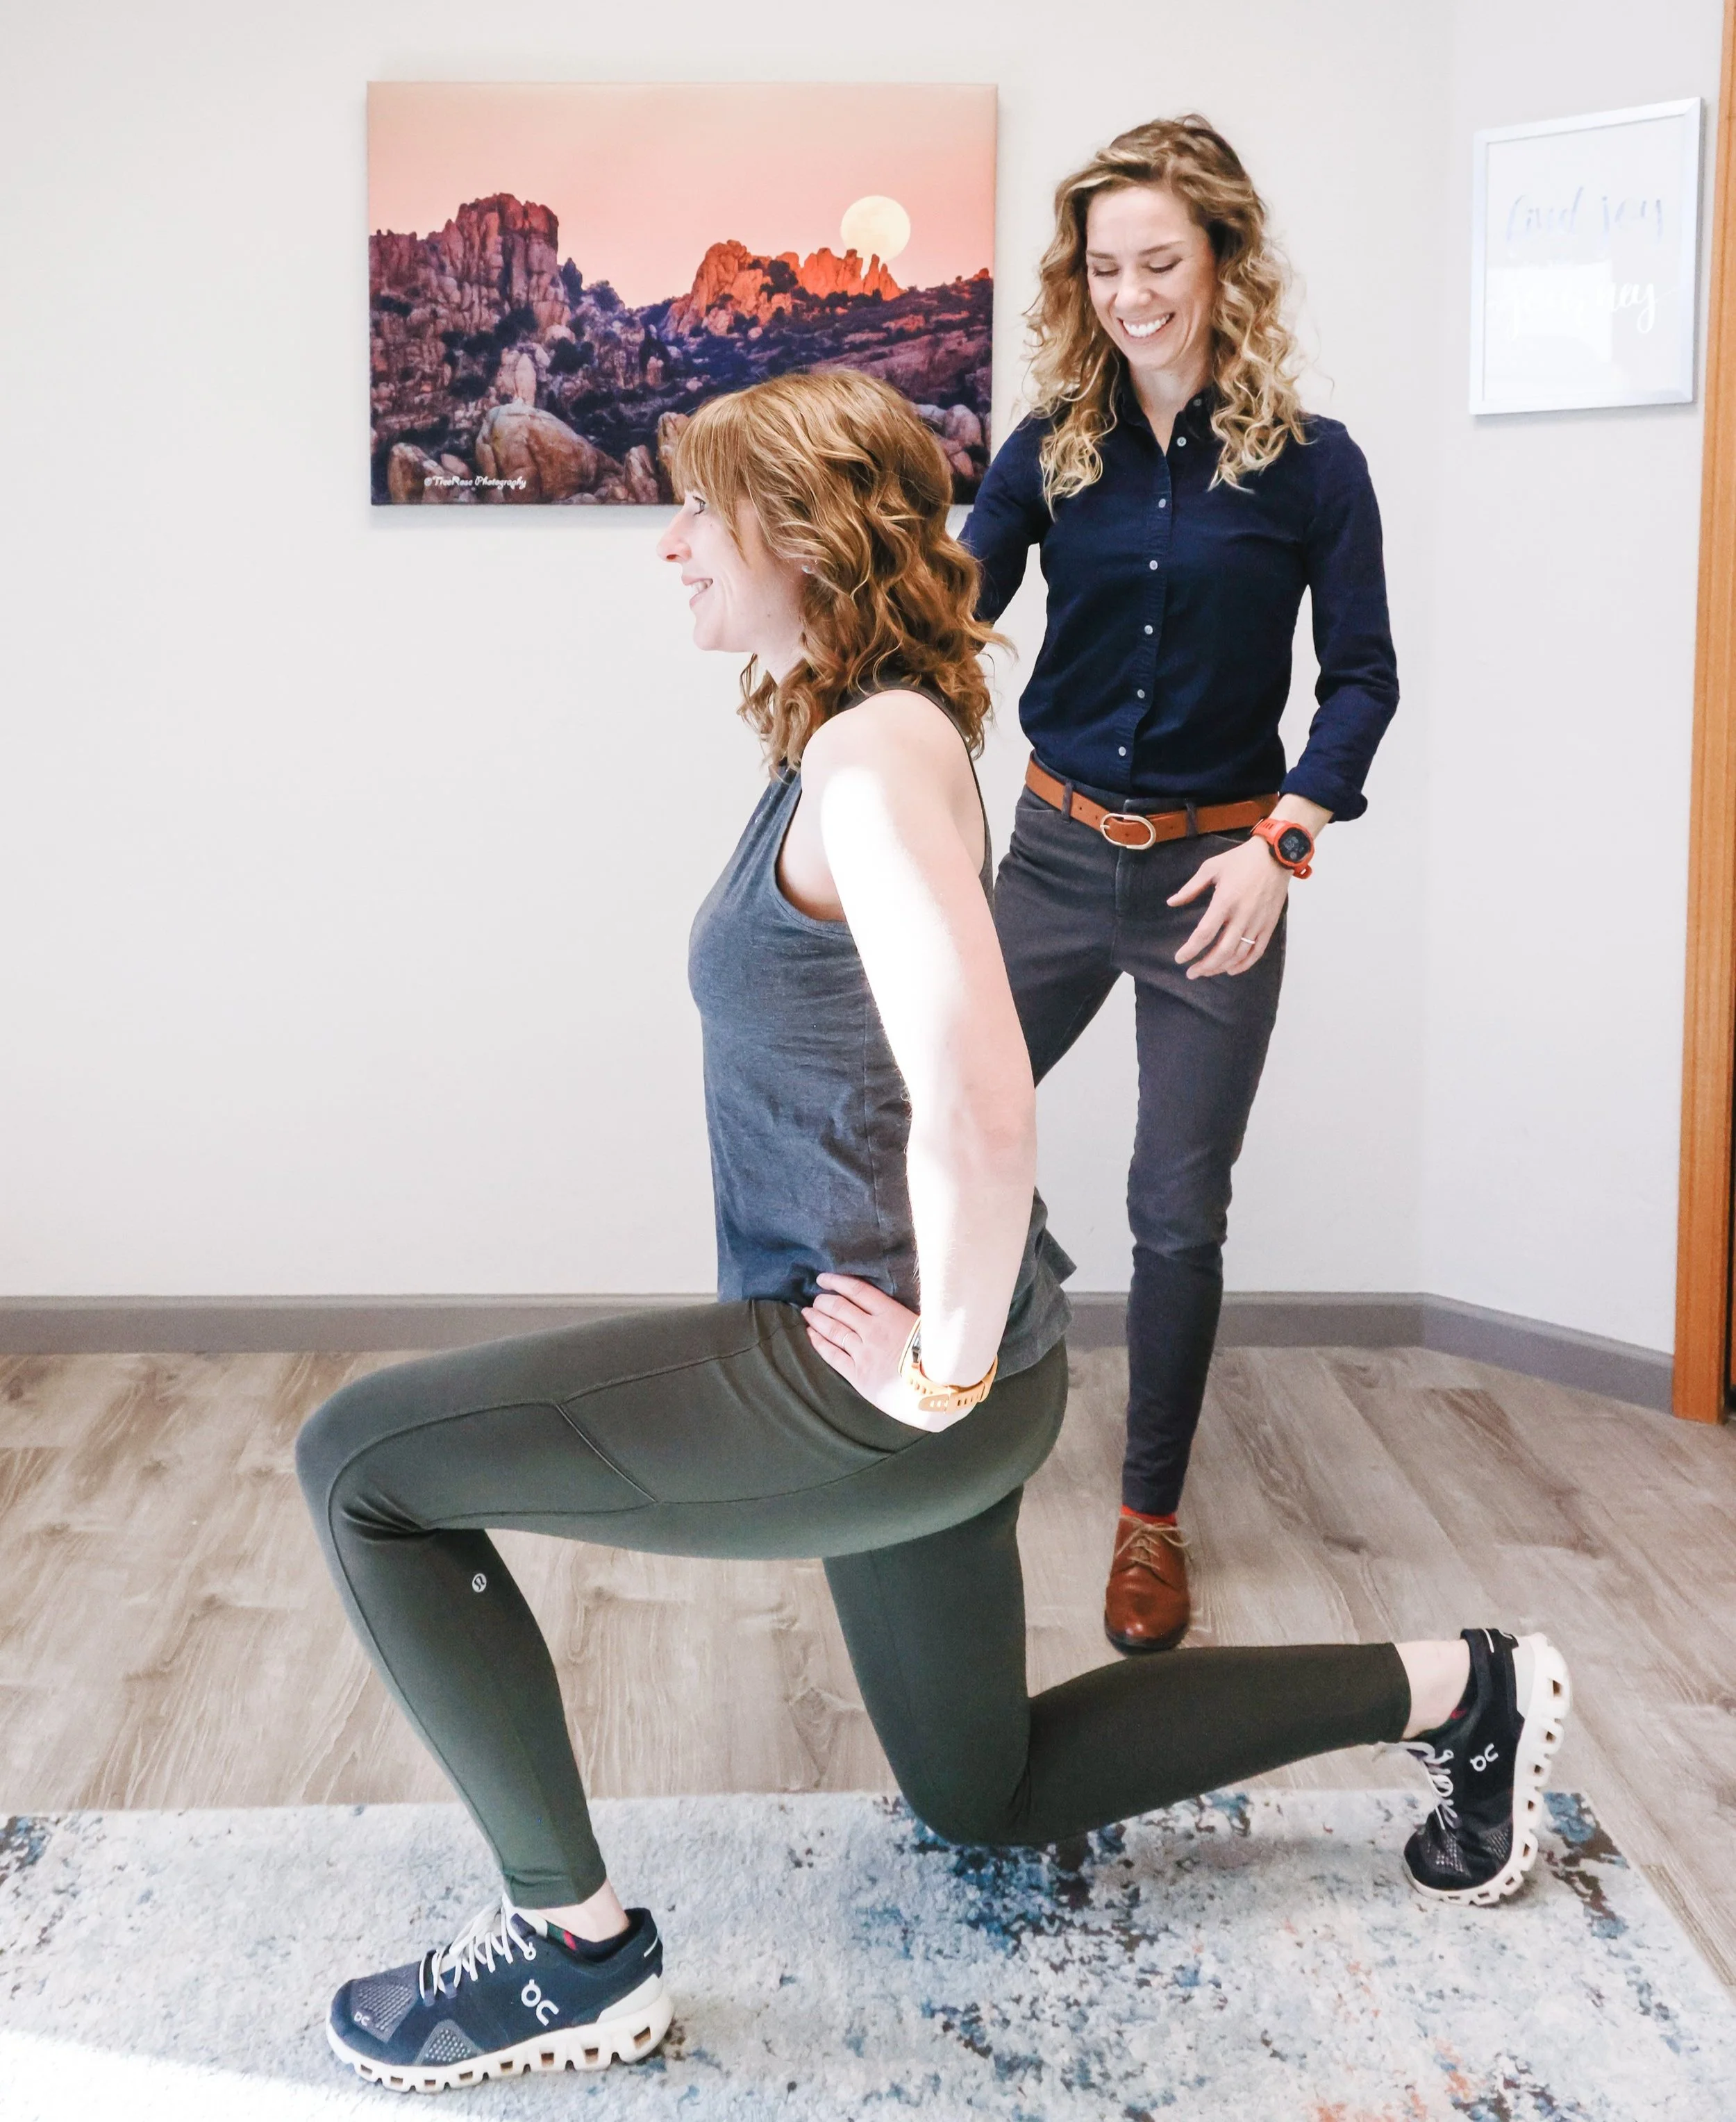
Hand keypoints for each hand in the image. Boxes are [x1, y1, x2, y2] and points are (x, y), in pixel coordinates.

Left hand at [802, 1274, 965, 1432]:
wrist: (940, 1391)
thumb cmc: (940, 1357)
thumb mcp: (926, 1325)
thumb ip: (904, 1315)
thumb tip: (892, 1307)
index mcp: (891, 1314)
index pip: (858, 1291)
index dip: (837, 1283)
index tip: (823, 1279)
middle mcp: (873, 1330)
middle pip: (840, 1309)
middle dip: (824, 1301)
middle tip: (815, 1298)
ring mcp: (864, 1353)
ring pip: (833, 1330)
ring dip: (817, 1319)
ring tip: (807, 1312)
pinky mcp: (859, 1375)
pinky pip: (833, 1356)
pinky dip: (819, 1343)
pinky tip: (810, 1335)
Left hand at [1169, 837, 1289, 978]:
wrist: (1276, 854)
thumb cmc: (1240, 860)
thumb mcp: (1211, 868)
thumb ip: (1191, 888)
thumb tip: (1172, 902)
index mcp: (1225, 901)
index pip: (1205, 933)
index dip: (1191, 949)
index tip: (1180, 958)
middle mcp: (1242, 915)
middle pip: (1222, 950)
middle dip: (1205, 966)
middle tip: (1191, 973)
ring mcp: (1258, 922)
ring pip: (1239, 954)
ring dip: (1221, 967)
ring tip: (1207, 972)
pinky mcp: (1269, 925)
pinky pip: (1257, 951)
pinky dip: (1244, 964)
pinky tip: (1231, 970)